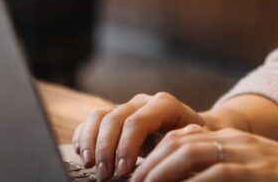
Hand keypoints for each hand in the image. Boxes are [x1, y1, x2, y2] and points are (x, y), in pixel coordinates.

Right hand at [71, 92, 207, 179]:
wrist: (195, 129)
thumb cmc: (194, 141)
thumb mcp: (191, 144)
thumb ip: (177, 147)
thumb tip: (164, 163)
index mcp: (165, 105)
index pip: (138, 121)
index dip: (127, 147)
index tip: (124, 171)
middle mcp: (143, 102)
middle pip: (115, 119)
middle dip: (106, 149)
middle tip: (104, 175)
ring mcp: (127, 106)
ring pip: (99, 116)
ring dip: (91, 142)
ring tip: (90, 166)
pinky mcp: (115, 115)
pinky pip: (92, 120)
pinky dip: (83, 136)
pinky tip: (82, 154)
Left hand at [130, 123, 277, 181]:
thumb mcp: (252, 169)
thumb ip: (220, 172)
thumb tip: (188, 179)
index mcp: (230, 139)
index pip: (179, 138)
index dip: (152, 156)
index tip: (134, 176)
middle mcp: (232, 140)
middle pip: (176, 143)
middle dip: (147, 165)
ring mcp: (242, 154)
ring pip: (186, 154)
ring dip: (158, 173)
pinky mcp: (251, 171)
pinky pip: (211, 175)